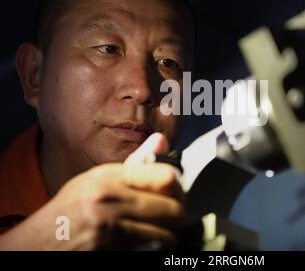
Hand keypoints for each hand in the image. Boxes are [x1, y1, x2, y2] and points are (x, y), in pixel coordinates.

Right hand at [0, 133, 184, 249]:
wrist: (38, 242)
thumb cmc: (71, 209)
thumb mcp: (98, 179)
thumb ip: (135, 162)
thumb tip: (162, 140)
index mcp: (109, 177)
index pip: (167, 178)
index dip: (178, 189)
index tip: (176, 195)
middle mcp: (110, 200)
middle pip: (173, 208)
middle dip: (177, 215)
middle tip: (173, 216)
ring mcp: (109, 228)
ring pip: (166, 234)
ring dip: (168, 234)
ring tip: (161, 230)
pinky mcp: (110, 251)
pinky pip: (149, 249)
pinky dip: (154, 247)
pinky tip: (146, 241)